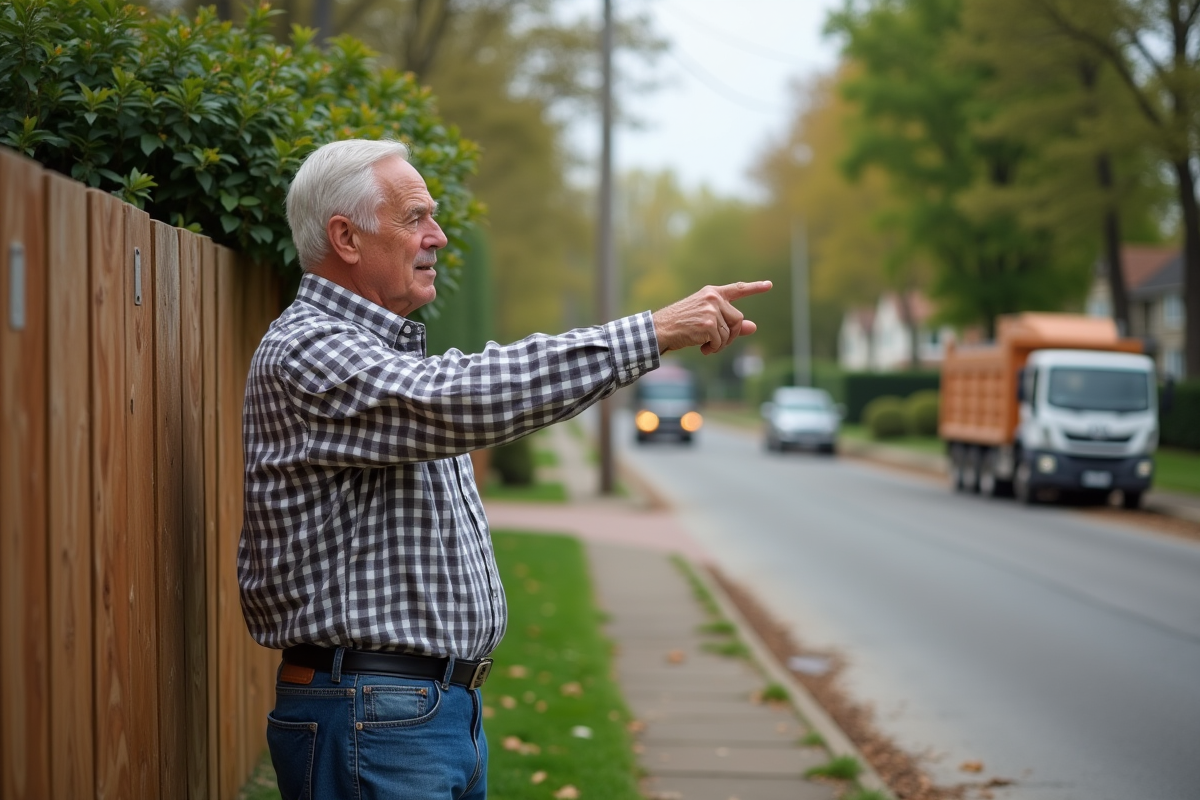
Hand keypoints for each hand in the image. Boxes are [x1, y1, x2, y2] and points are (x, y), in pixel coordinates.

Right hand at [651, 281, 772, 354]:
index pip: (738, 289)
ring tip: (705, 345)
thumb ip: (730, 322)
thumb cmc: (681, 325)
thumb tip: (753, 327)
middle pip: (738, 319)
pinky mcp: (707, 323)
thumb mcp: (706, 319)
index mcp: (712, 293)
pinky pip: (721, 342)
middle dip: (731, 335)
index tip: (769, 285)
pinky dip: (713, 349)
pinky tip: (702, 348)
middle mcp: (713, 298)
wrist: (660, 329)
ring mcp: (710, 310)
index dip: (755, 288)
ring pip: (729, 333)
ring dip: (720, 344)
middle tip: (717, 343)